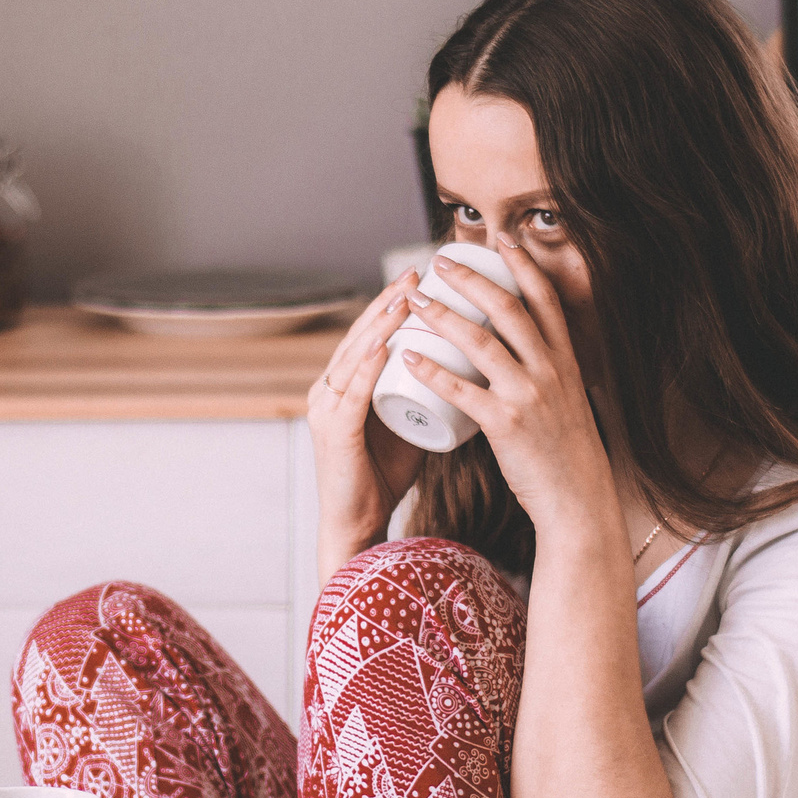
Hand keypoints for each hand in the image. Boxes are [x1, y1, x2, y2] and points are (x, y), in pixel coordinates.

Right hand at [308, 271, 428, 576]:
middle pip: (360, 335)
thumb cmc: (385, 475)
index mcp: (346, 385)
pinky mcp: (332, 433)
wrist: (361, 525)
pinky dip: (366, 367)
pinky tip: (383, 346)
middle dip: (388, 301)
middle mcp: (330, 390)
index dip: (395, 302)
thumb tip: (471, 369)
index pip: (371, 333)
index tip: (425, 275)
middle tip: (417, 272)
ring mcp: (326, 410)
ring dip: (379, 324)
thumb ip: (429, 395)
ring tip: (405, 298)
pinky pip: (351, 395)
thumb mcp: (411, 423)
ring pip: (354, 356)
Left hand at [397, 245, 617, 535]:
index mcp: (565, 361)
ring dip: (443, 316)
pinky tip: (408, 357)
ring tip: (414, 302)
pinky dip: (432, 371)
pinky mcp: (506, 425)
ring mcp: (528, 396)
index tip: (502, 241)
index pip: (545, 300)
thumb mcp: (567, 400)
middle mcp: (550, 371)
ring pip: (480, 342)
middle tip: (441, 263)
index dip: (523, 266)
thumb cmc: (566, 453)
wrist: (578, 500)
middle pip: (508, 309)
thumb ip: (546, 373)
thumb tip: (518, 349)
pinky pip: (462, 390)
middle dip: (472, 279)